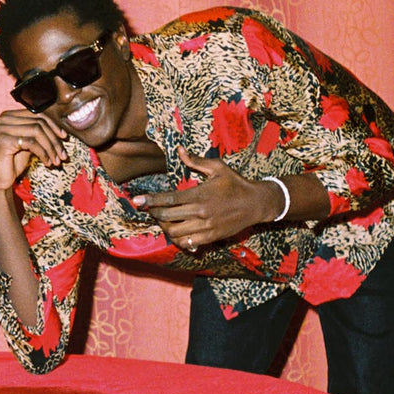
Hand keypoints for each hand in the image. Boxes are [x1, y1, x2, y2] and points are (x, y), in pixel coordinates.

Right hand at [0, 109, 67, 192]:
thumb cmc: (14, 161)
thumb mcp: (30, 142)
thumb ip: (40, 132)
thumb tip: (62, 130)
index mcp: (10, 115)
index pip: (38, 114)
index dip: (54, 125)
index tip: (65, 138)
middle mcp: (4, 118)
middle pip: (39, 123)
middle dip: (54, 140)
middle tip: (63, 155)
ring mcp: (3, 128)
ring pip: (37, 131)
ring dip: (51, 148)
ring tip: (57, 161)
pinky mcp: (3, 140)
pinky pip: (31, 143)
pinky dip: (43, 153)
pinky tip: (47, 163)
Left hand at [131, 147, 283, 251]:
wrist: (256, 203)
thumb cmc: (236, 183)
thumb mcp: (218, 168)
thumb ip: (196, 161)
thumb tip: (180, 150)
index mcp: (200, 195)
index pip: (169, 199)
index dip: (151, 201)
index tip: (137, 201)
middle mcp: (201, 212)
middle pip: (167, 217)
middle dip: (154, 214)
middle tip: (149, 209)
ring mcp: (206, 227)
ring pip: (175, 232)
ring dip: (165, 227)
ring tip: (163, 220)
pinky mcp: (211, 237)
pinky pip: (188, 242)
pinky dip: (178, 239)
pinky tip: (176, 232)